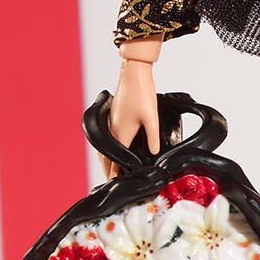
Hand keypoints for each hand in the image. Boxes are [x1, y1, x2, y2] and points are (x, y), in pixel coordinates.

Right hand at [100, 57, 160, 181]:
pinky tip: (114, 148)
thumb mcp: (152, 118)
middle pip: (107, 157)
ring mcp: (111, 123)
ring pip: (105, 148)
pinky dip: (107, 149)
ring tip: (110, 170)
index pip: (116, 160)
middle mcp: (113, 130)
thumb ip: (153, 137)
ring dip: (106, 160)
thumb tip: (154, 153)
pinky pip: (108, 138)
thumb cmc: (142, 93)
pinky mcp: (113, 117)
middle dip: (108, 170)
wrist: (133, 74)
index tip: (114, 186)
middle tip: (110, 183)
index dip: (115, 174)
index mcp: (121, 133)